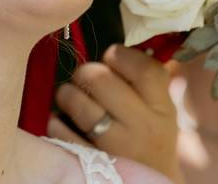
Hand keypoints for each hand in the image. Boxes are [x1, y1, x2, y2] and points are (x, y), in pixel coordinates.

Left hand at [50, 44, 182, 183]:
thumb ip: (141, 79)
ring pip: (76, 101)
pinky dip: (56, 121)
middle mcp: (143, 127)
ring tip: (71, 99)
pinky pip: (59, 128)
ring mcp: (117, 147)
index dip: (119, 55)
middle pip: (100, 78)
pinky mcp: (91, 161)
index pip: (144, 69)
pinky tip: (64, 122)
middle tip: (85, 80)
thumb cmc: (149, 135)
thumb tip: (110, 46)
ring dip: (66, 94)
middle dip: (85, 72)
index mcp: (162, 108)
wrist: (152, 183)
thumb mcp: (159, 108)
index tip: (111, 58)